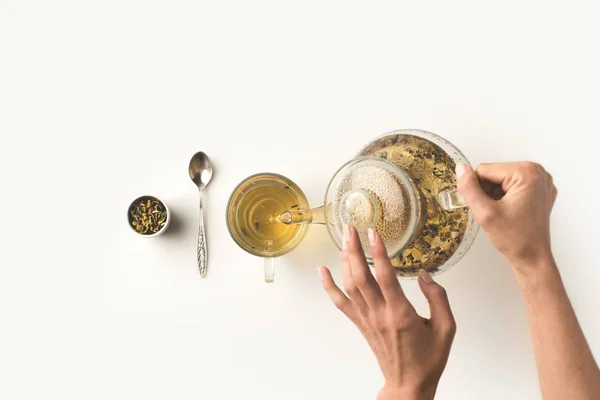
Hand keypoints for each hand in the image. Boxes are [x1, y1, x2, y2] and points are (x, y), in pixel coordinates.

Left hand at [319, 225, 455, 399]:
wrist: (408, 384)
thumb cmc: (428, 359)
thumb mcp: (447, 329)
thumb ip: (438, 298)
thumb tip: (425, 275)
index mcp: (401, 314)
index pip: (386, 277)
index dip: (378, 253)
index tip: (373, 232)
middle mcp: (379, 314)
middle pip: (361, 276)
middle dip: (354, 249)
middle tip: (351, 227)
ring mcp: (366, 318)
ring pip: (350, 285)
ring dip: (345, 260)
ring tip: (345, 238)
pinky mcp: (360, 323)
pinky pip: (340, 302)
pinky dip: (329, 286)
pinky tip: (323, 271)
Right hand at [456, 162, 556, 271]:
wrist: (533, 257)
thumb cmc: (515, 239)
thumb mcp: (485, 213)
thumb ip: (470, 188)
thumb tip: (461, 168)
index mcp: (527, 172)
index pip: (484, 170)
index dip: (478, 189)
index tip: (486, 206)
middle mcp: (538, 172)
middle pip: (494, 172)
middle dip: (488, 191)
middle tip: (495, 211)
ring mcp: (541, 181)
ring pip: (501, 179)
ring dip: (496, 194)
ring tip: (503, 212)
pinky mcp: (540, 190)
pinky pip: (512, 185)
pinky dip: (506, 197)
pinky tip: (510, 211)